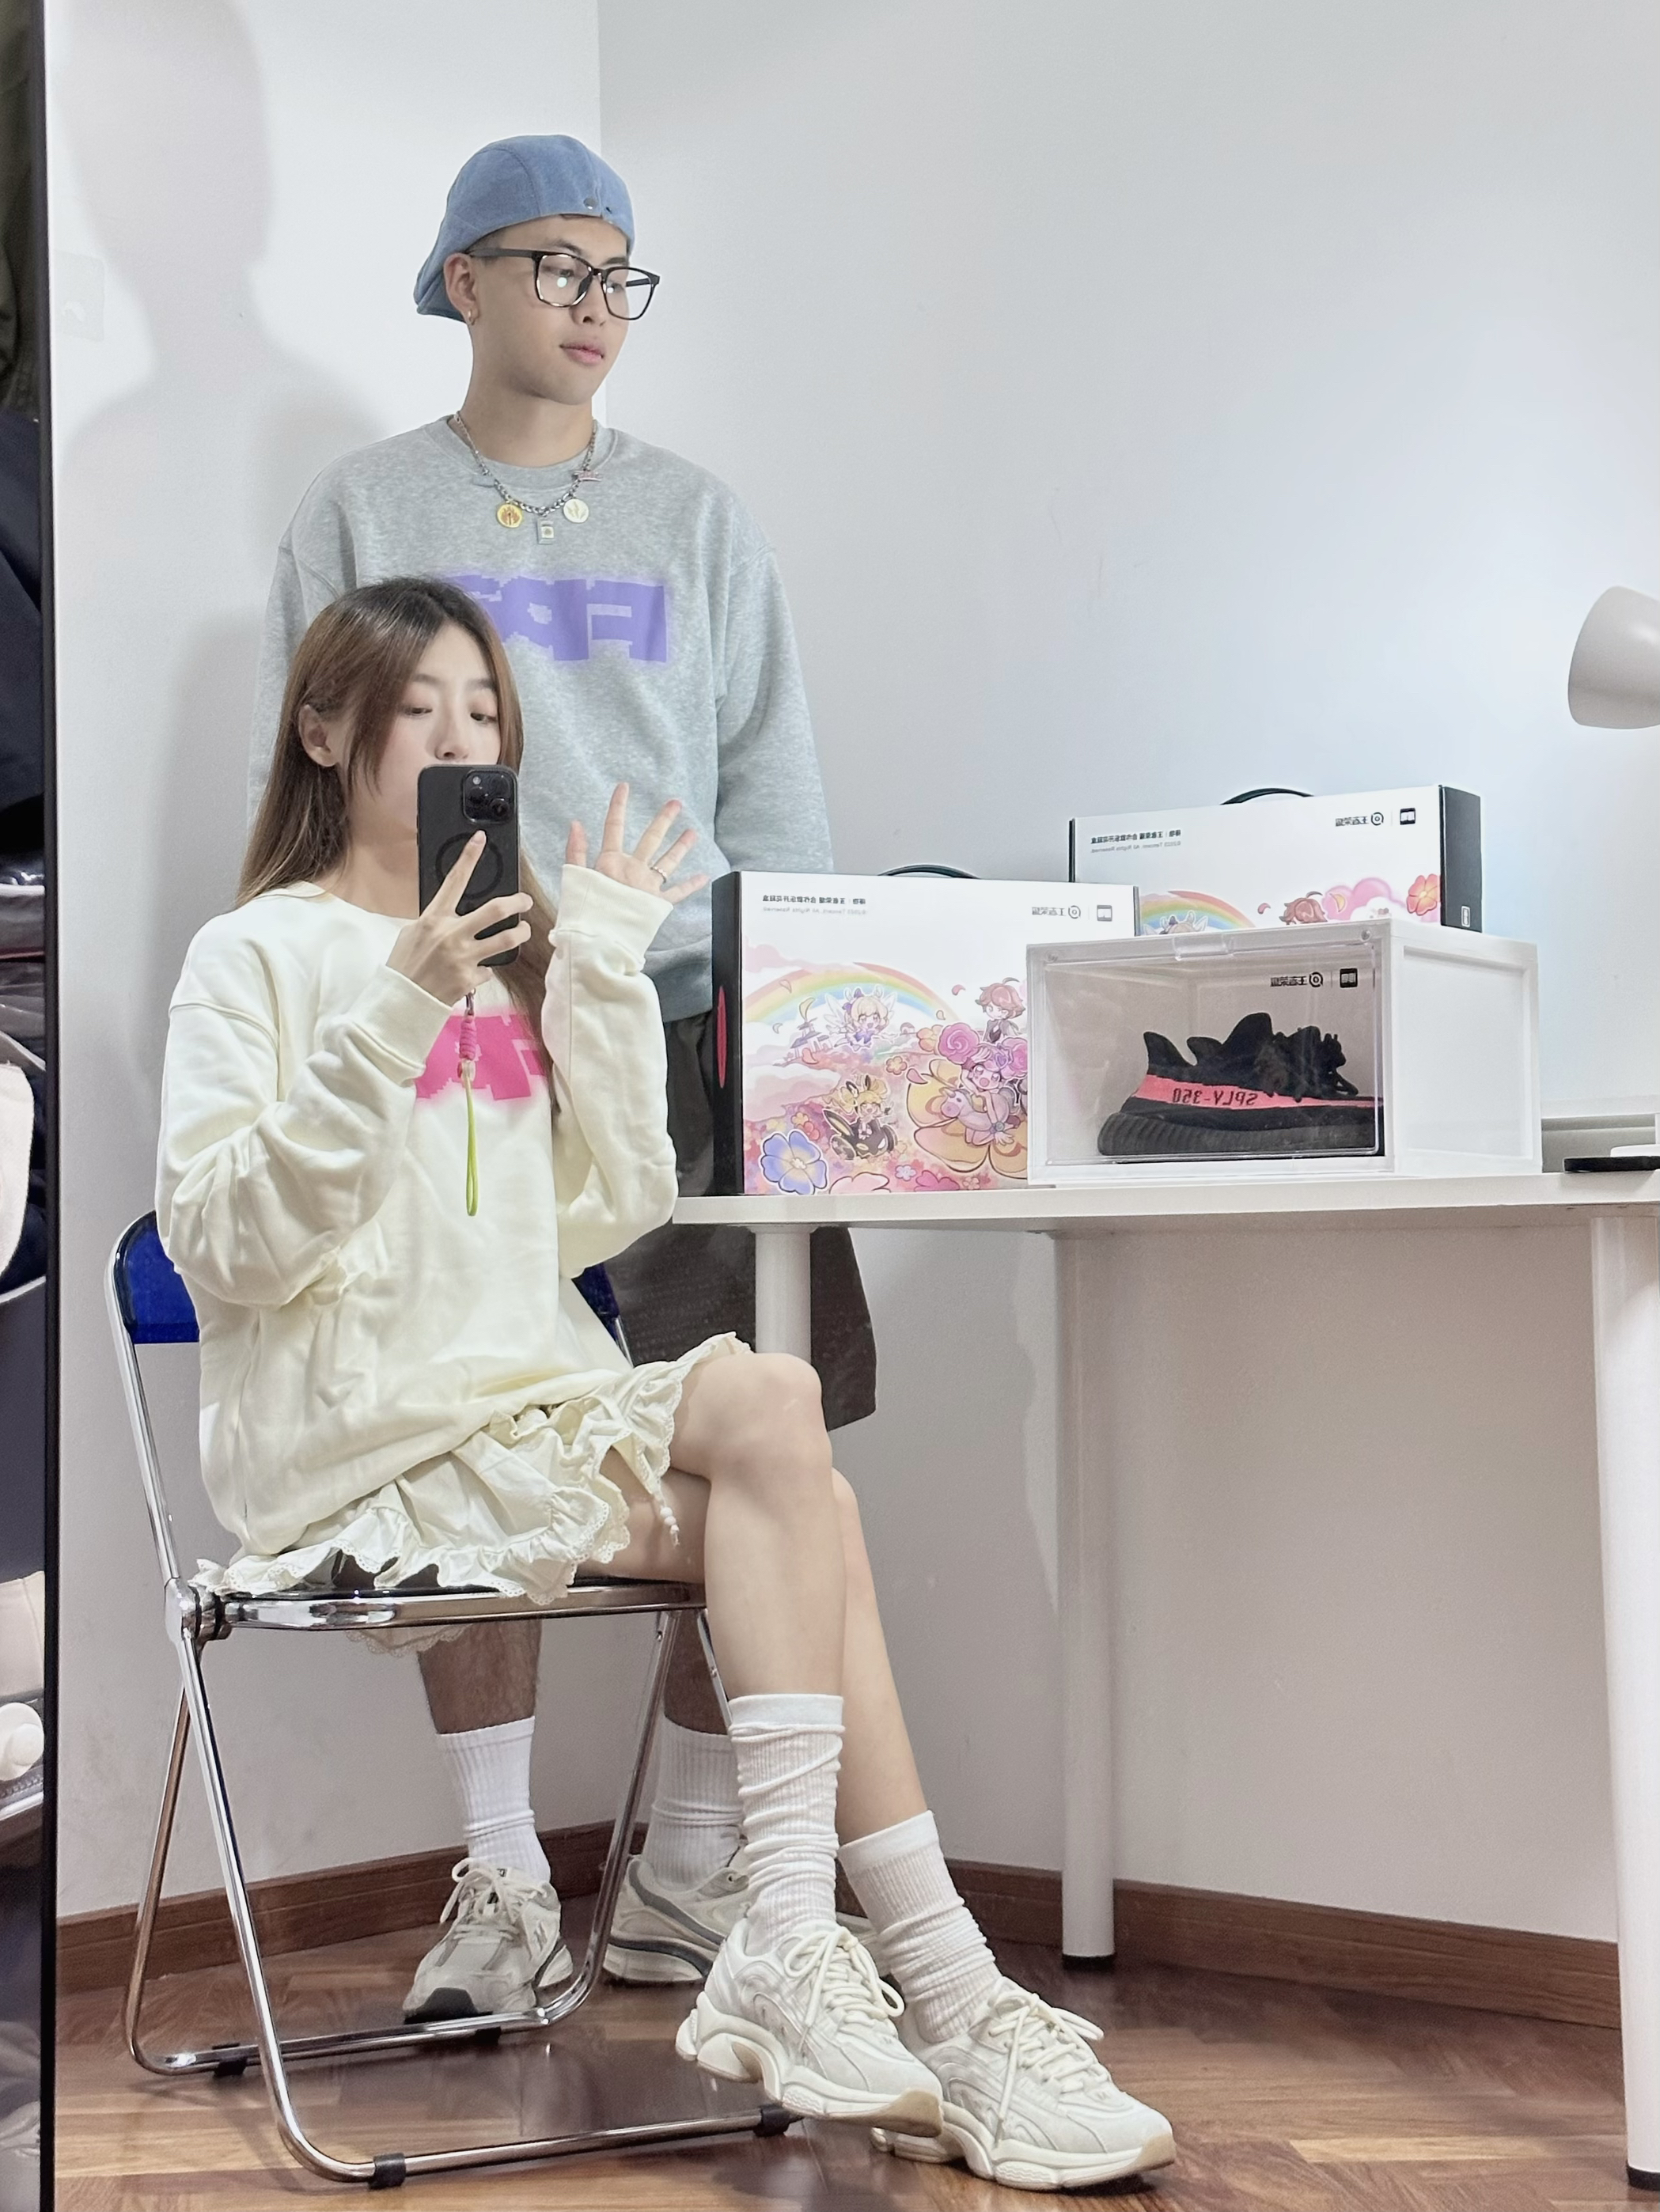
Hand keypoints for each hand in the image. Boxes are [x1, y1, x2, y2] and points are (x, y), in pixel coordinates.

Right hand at [386, 833, 532, 1003]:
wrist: (402, 999)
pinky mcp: (470, 978)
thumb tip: (454, 912)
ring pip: (506, 940)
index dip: (468, 857)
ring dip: (520, 934)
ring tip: (523, 931)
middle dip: (518, 902)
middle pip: (496, 911)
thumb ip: (436, 920)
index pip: (454, 881)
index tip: (480, 840)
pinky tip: (474, 972)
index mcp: (434, 918)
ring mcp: (463, 957)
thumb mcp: (412, 933)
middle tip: (525, 901)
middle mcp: (451, 935)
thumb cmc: (404, 965)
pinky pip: (489, 969)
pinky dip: (485, 969)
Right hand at [566, 783, 706, 906]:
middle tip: (676, 803)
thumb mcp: (574, 879)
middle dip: (664, 819)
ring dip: (682, 846)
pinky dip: (691, 885)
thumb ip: (576, 851)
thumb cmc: (583, 913)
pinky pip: (678, 893)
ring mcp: (648, 886)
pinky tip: (704, 877)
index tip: (624, 786)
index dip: (618, 805)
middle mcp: (633, 869)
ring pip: (668, 861)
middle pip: (651, 838)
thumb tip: (576, 824)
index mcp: (611, 862)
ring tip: (693, 833)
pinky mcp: (658, 904)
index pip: (613, 827)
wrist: (599, 941)